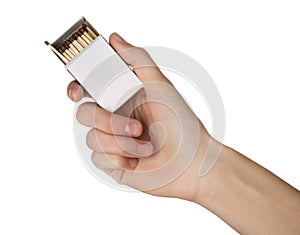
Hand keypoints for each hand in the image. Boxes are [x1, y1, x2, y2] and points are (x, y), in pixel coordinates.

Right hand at [67, 33, 210, 200]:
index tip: (77, 93)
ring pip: (91, 137)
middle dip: (109, 122)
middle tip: (137, 127)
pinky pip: (98, 158)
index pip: (89, 89)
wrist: (191, 162)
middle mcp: (114, 118)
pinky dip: (120, 159)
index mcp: (122, 98)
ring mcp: (112, 141)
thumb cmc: (181, 123)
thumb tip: (114, 39)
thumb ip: (137, 59)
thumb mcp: (160, 85)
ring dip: (121, 142)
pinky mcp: (112, 163)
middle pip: (84, 114)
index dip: (76, 88)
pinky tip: (138, 161)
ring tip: (147, 146)